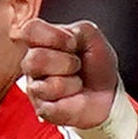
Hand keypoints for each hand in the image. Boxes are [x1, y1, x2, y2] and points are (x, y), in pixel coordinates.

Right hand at [14, 14, 122, 129]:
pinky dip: (71, 98)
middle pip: (34, 59)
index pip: (29, 30)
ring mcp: (35, 87)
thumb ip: (76, 30)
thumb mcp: (92, 36)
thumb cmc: (96, 64)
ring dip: (71, 80)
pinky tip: (73, 96)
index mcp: (41, 41)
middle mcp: (33, 63)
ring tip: (76, 81)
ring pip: (45, 84)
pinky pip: (52, 103)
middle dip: (66, 62)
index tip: (73, 42)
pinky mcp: (42, 108)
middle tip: (77, 65)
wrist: (108, 93)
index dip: (53, 36)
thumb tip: (63, 40)